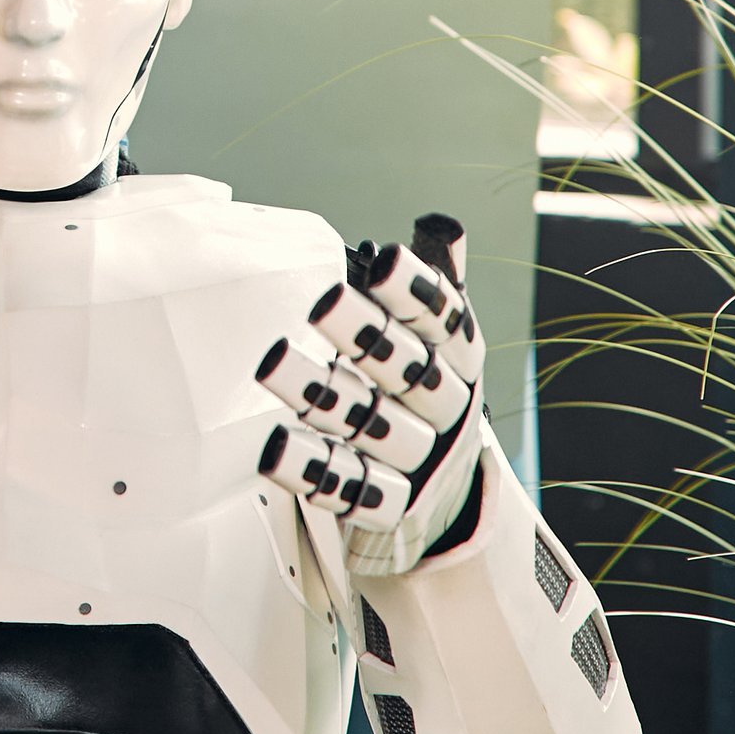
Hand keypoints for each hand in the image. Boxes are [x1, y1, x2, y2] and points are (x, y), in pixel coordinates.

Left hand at [256, 216, 487, 572]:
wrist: (445, 495)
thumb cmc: (426, 398)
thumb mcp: (441, 346)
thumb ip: (433, 291)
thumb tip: (442, 226)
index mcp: (462, 363)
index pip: (447, 324)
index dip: (417, 294)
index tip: (383, 261)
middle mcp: (447, 410)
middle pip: (411, 372)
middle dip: (367, 337)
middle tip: (320, 302)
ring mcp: (419, 462)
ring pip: (375, 427)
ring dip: (325, 395)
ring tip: (272, 362)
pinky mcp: (389, 508)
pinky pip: (351, 489)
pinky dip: (311, 469)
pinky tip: (273, 445)